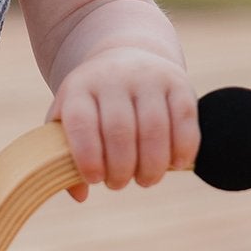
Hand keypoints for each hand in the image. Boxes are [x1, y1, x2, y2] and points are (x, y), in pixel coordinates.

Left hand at [49, 49, 198, 202]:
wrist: (124, 55)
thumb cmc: (93, 103)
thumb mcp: (70, 118)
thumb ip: (65, 157)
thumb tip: (80, 195)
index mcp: (80, 87)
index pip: (81, 123)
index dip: (87, 157)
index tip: (94, 178)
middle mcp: (114, 77)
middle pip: (120, 131)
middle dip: (121, 169)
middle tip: (119, 184)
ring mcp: (149, 77)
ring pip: (154, 128)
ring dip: (152, 165)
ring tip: (146, 180)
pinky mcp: (178, 81)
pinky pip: (185, 118)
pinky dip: (183, 148)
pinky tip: (176, 164)